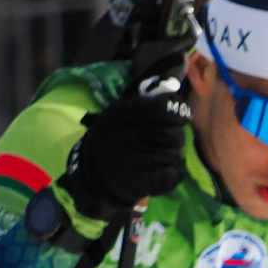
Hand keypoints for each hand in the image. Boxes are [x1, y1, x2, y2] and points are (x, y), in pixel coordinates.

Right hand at [60, 77, 189, 221]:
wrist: (91, 175)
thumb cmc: (108, 139)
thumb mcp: (120, 112)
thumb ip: (145, 101)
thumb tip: (171, 88)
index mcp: (130, 112)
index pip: (167, 107)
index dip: (176, 111)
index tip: (174, 115)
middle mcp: (139, 132)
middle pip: (175, 133)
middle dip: (171, 137)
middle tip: (157, 141)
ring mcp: (147, 157)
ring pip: (176, 154)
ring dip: (169, 156)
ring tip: (152, 158)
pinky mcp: (150, 179)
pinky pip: (173, 174)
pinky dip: (168, 174)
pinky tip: (156, 172)